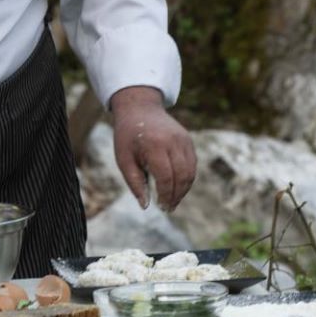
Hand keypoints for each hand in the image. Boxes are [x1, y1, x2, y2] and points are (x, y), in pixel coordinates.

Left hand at [110, 86, 196, 211]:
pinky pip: (192, 164)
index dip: (165, 195)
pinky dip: (187, 178)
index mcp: (154, 145)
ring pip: (190, 172)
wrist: (139, 108)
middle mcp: (173, 142)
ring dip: (184, 190)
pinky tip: (177, 187)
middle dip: (176, 196)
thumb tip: (146, 205)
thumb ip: (135, 182)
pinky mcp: (188, 140)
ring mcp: (183, 140)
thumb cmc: (128, 136)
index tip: (161, 207)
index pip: (166, 177)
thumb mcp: (123, 158)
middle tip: (168, 208)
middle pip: (182, 176)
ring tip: (172, 201)